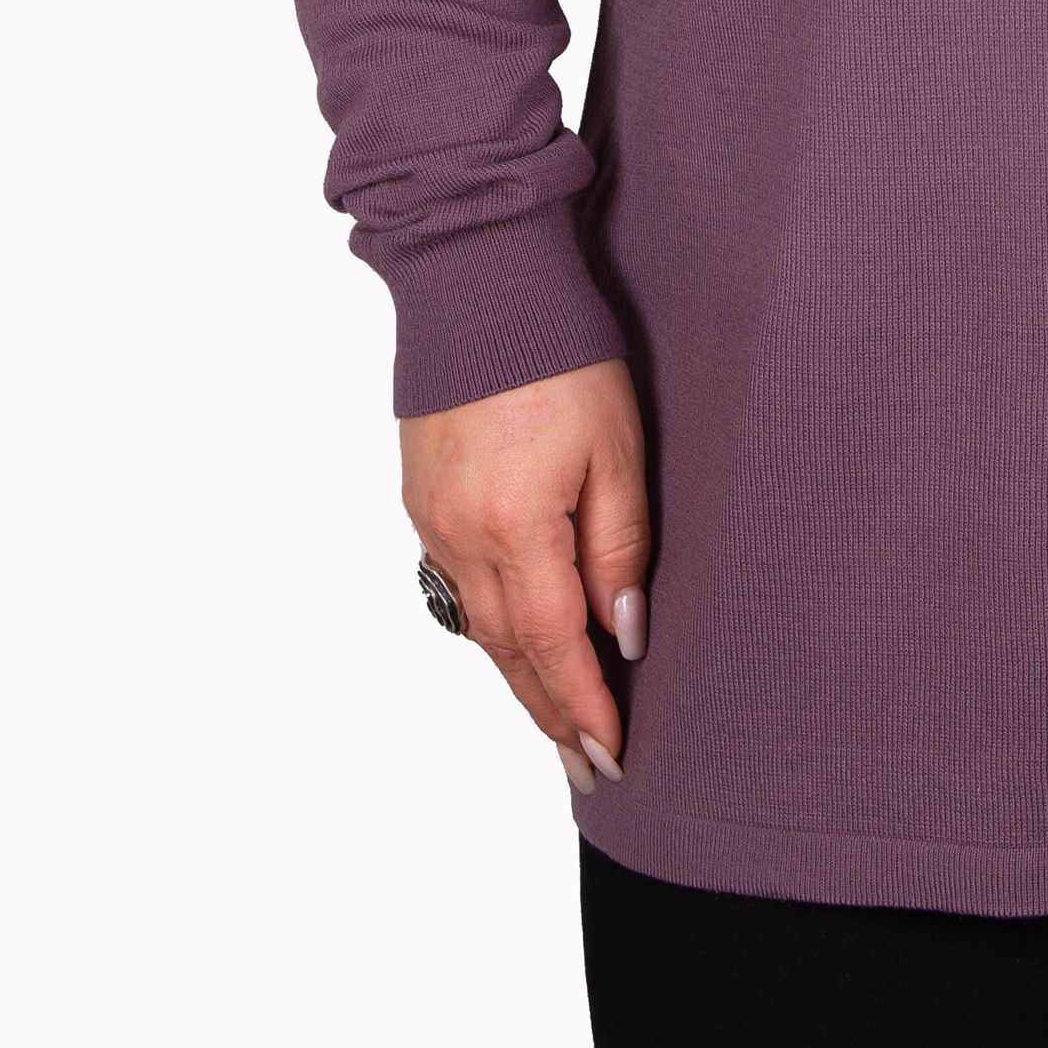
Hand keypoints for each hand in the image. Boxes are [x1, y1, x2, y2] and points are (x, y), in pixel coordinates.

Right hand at [401, 356, 649, 792]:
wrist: (478, 278)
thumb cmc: (560, 349)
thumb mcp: (617, 444)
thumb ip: (619, 542)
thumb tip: (624, 629)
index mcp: (512, 525)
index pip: (555, 645)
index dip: (585, 705)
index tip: (614, 753)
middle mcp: (460, 536)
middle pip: (511, 651)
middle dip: (552, 715)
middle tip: (588, 768)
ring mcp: (432, 520)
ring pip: (481, 626)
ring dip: (521, 680)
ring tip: (559, 726)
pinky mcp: (422, 500)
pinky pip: (461, 588)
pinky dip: (495, 629)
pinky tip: (519, 646)